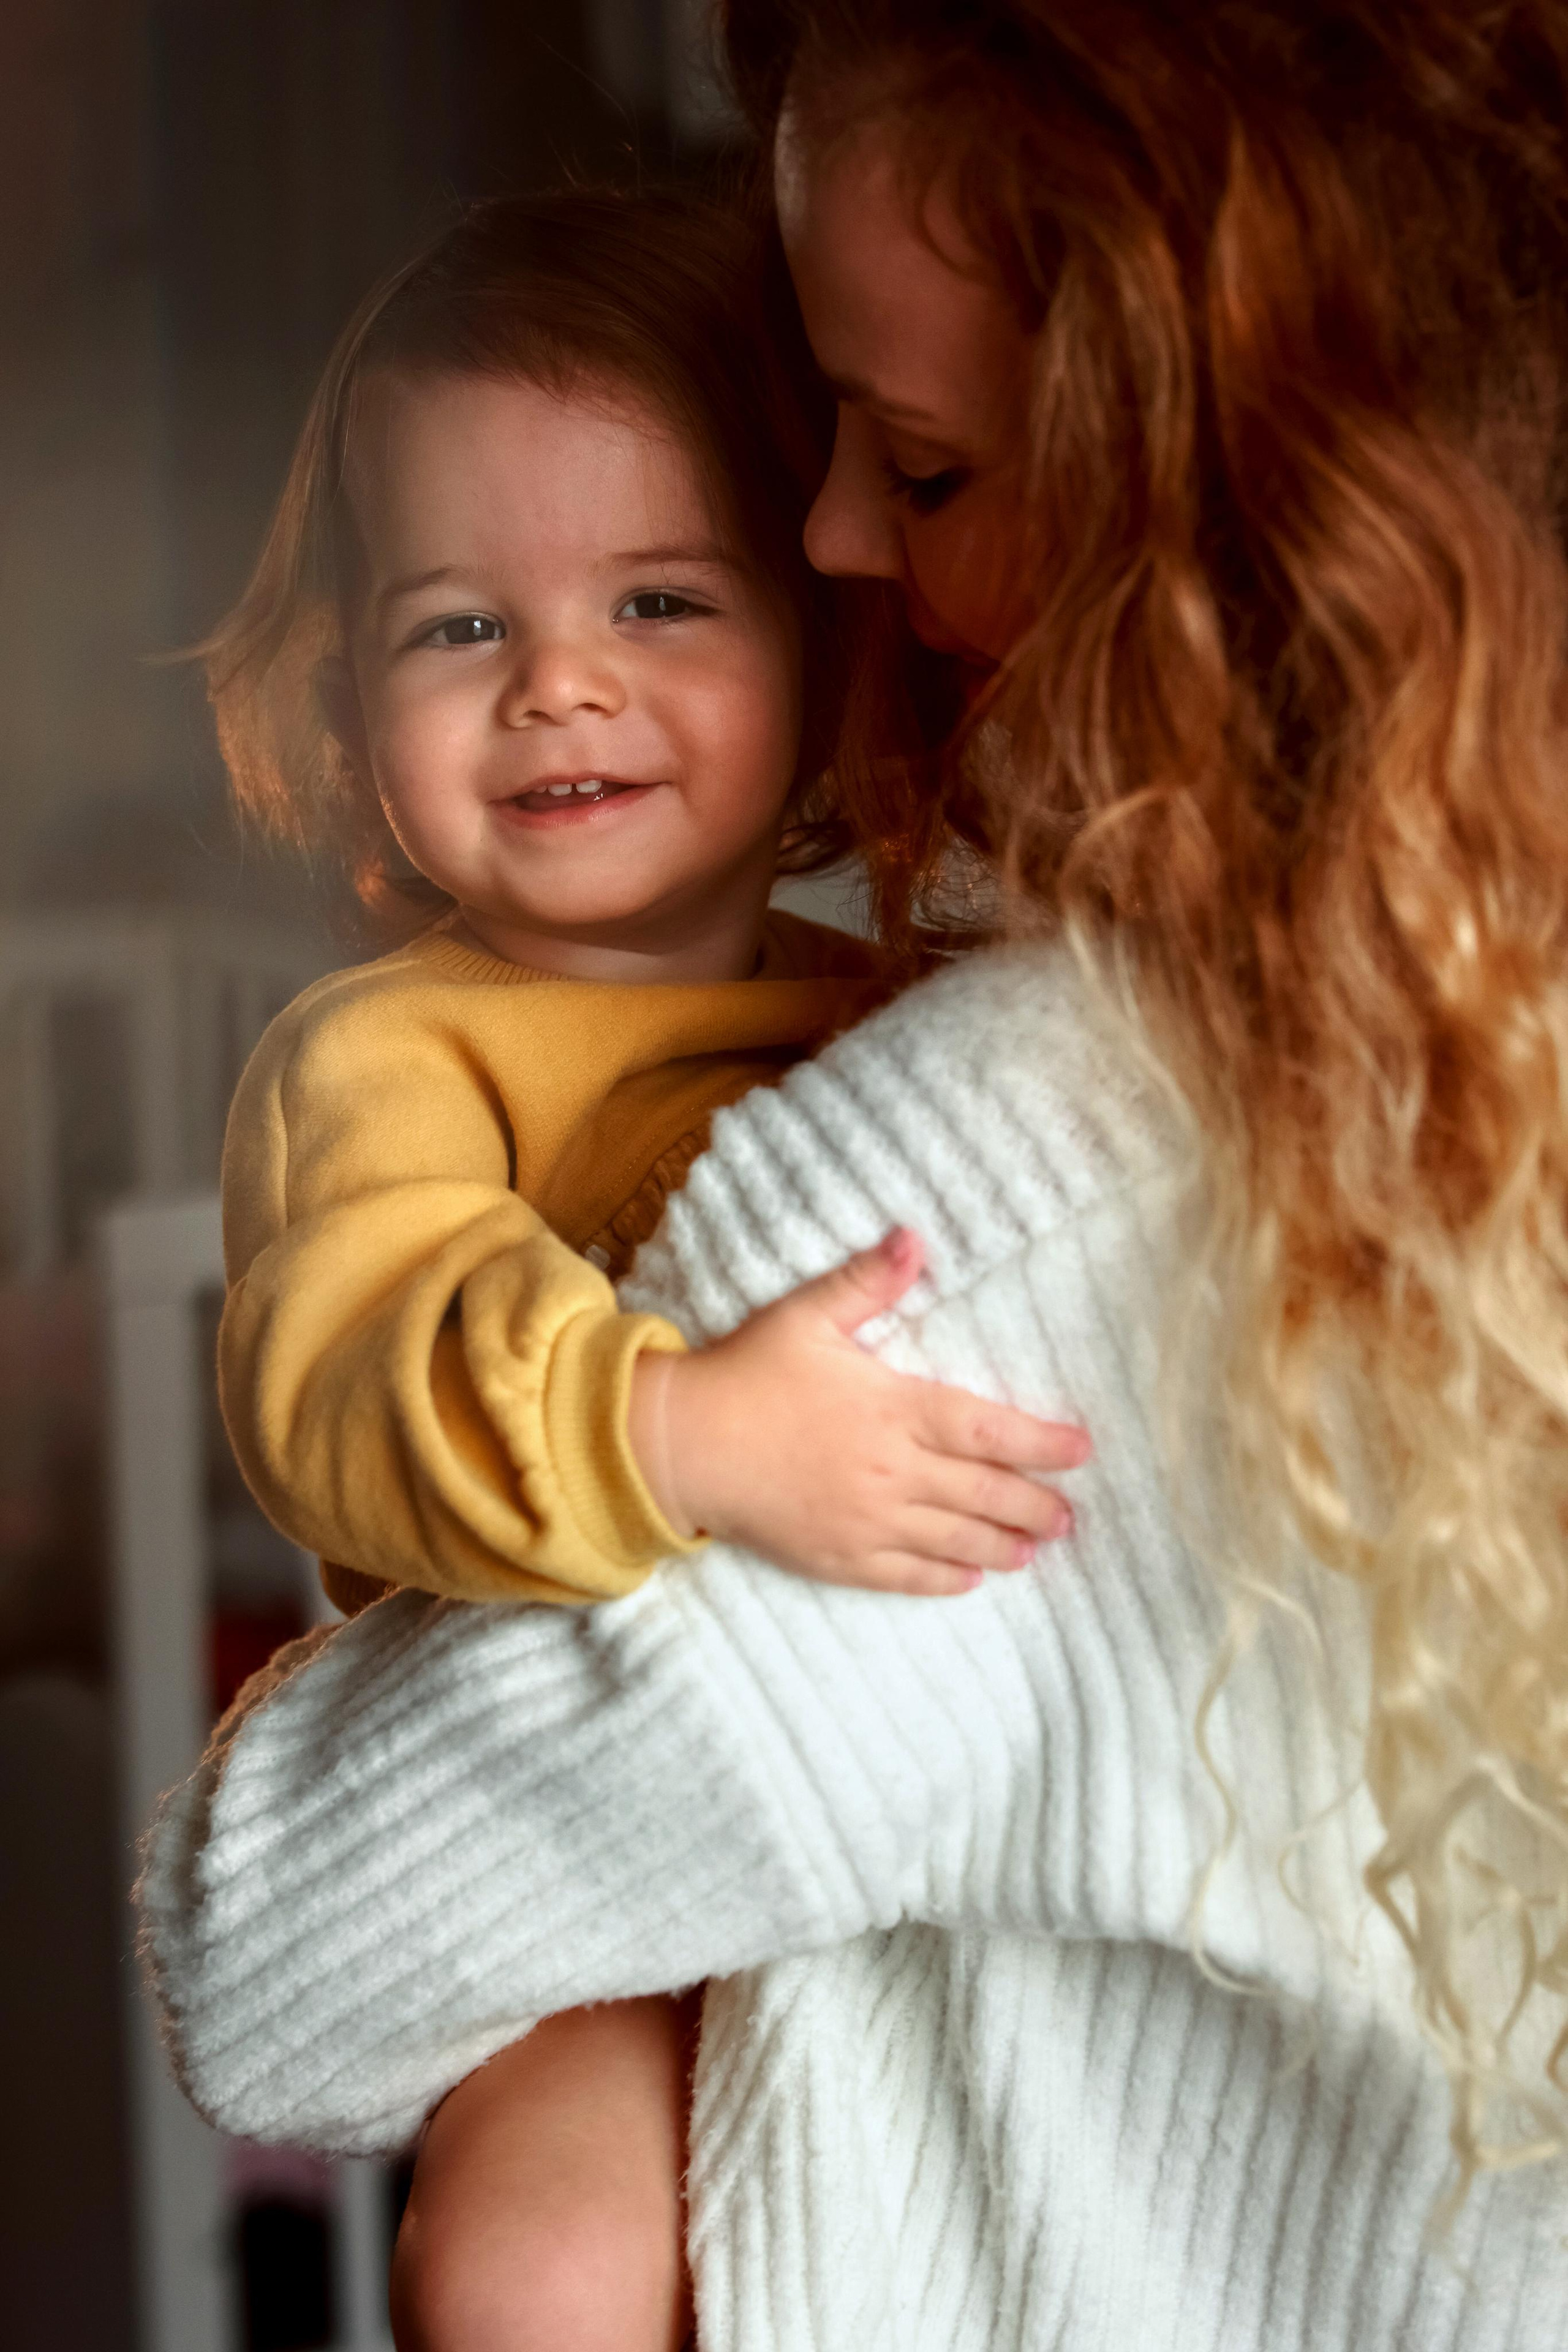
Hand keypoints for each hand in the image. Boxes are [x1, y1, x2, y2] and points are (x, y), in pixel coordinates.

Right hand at [627, 1228, 1090, 1597]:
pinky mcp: (838, 1556)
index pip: (986, 1429)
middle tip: (1068, 1518)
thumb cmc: (747, 1373)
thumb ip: (867, 1282)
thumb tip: (914, 1237)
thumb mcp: (805, 1315)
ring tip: (1036, 1550)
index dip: (1040, 1442)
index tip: (1080, 1450)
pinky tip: (971, 1577)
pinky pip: (906, 1574)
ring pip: (953, 1538)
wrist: (684, 1445)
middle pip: (982, 1492)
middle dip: (1032, 1505)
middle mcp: (891, 1470)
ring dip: (1002, 1544)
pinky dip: (945, 1578)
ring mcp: (866, 1519)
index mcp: (893, 1408)